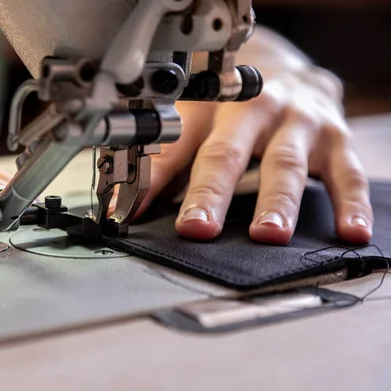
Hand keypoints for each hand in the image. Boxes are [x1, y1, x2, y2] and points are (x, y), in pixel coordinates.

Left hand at [138, 69, 371, 244]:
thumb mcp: (194, 122)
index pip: (181, 148)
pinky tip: (351, 231)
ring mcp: (298, 123)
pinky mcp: (336, 138)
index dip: (160, 181)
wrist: (287, 68)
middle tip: (200, 228)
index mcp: (212, 108)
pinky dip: (351, 202)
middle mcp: (255, 110)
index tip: (141, 215)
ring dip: (278, 201)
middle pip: (231, 153)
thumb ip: (164, 165)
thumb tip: (127, 205)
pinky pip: (348, 172)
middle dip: (215, 192)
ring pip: (286, 163)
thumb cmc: (233, 103)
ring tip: (269, 234)